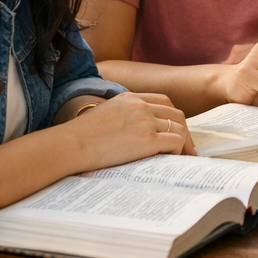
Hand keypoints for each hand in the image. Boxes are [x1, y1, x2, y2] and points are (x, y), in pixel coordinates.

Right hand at [70, 92, 194, 168]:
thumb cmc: (79, 136)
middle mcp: (141, 106)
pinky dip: (179, 151)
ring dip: (183, 144)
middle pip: (176, 115)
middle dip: (184, 131)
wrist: (71, 144)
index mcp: (130, 98)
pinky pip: (175, 142)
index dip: (173, 117)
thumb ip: (121, 116)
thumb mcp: (103, 114)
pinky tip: (172, 159)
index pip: (164, 102)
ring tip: (182, 157)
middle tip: (187, 148)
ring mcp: (145, 121)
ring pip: (179, 129)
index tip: (177, 130)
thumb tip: (131, 133)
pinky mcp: (147, 139)